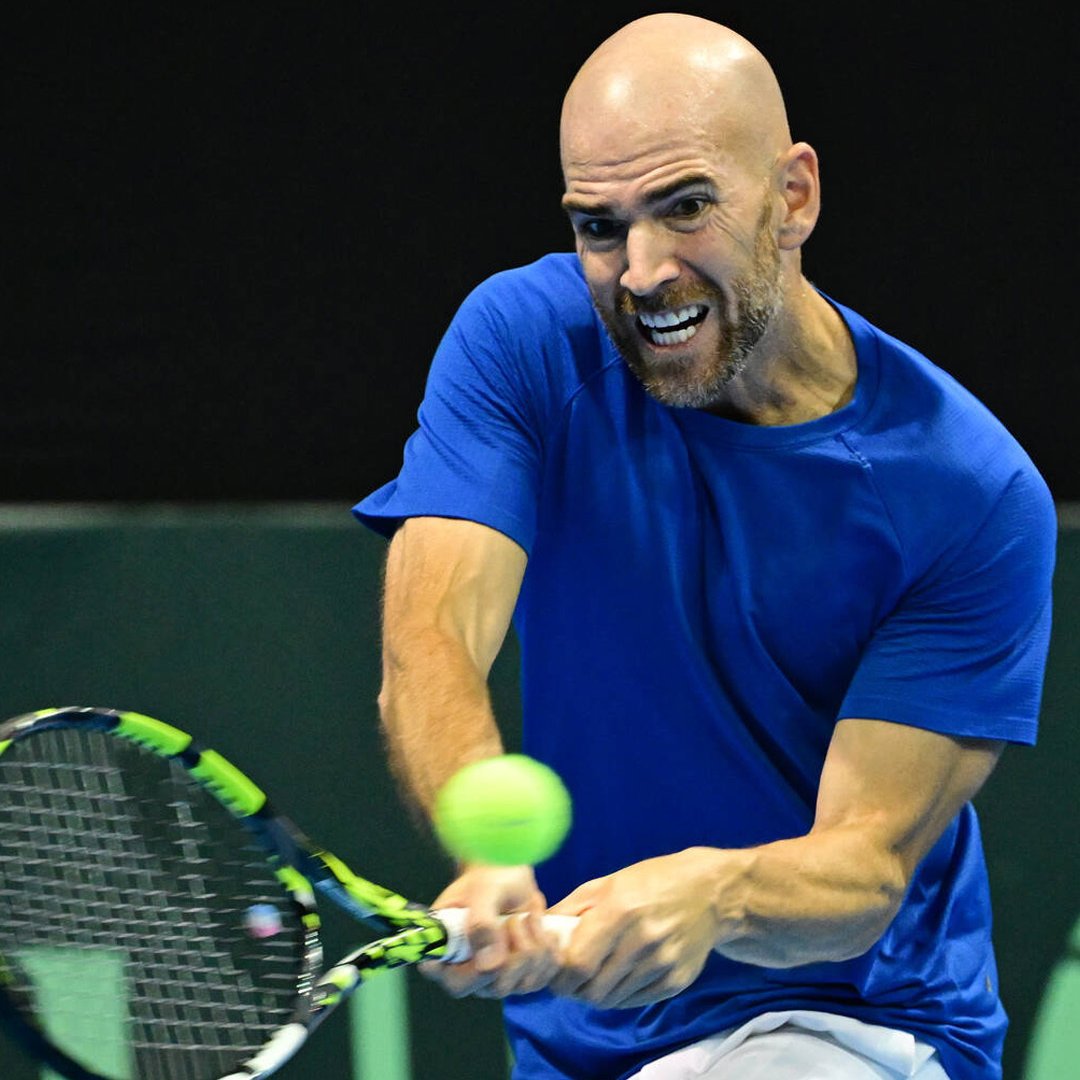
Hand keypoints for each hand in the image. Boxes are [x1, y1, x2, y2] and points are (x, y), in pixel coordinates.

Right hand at [420, 864, 563, 998]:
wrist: (513, 878)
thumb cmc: (490, 879)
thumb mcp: (484, 891)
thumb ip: (482, 922)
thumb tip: (489, 965)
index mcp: (447, 948)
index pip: (449, 979)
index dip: (468, 975)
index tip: (486, 955)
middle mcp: (469, 971)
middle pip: (495, 987)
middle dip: (514, 952)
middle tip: (515, 920)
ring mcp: (496, 977)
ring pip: (522, 985)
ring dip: (534, 947)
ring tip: (529, 918)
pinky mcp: (521, 975)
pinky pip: (543, 978)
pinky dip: (549, 951)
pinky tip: (543, 929)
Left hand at [547, 848, 723, 1007]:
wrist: (709, 892)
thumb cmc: (651, 882)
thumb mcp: (608, 882)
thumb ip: (571, 908)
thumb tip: (539, 930)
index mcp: (620, 910)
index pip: (578, 963)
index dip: (559, 976)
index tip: (552, 975)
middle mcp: (643, 939)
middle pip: (593, 989)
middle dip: (573, 991)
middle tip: (568, 982)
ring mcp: (663, 962)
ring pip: (613, 1000)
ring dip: (595, 995)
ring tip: (592, 979)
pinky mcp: (677, 980)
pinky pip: (636, 1001)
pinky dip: (620, 996)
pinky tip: (618, 979)